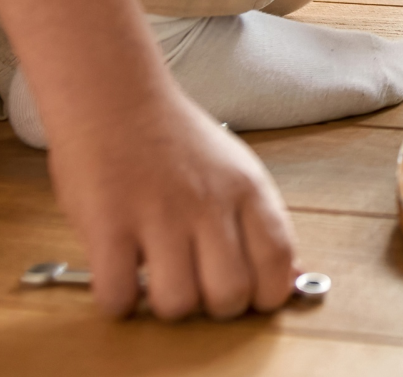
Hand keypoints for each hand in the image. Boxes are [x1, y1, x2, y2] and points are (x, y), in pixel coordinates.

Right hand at [49, 87, 298, 320]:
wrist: (112, 96)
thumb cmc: (173, 140)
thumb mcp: (234, 170)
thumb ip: (259, 223)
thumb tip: (293, 280)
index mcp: (247, 188)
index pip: (278, 262)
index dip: (265, 294)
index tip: (246, 296)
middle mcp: (209, 202)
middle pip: (229, 295)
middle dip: (212, 308)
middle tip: (194, 288)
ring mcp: (159, 213)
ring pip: (177, 303)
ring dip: (164, 306)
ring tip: (153, 280)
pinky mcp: (109, 224)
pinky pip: (118, 296)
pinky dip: (117, 301)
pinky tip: (118, 277)